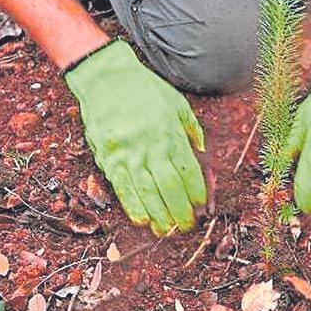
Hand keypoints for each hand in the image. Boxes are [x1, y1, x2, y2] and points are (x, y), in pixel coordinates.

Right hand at [64, 40, 206, 234]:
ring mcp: (128, 154)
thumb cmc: (145, 90)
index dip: (197, 193)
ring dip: (159, 216)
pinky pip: (122, 189)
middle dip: (180, 212)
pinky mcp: (108, 158)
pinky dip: (134, 207)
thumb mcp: (177, 104)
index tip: (201, 206)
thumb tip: (203, 154)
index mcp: (170, 133)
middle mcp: (150, 146)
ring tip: (167, 231)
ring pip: (146, 193)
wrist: (106, 79)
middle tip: (186, 226)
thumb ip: (192, 130)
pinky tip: (143, 220)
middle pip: (169, 187)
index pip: (188, 171)